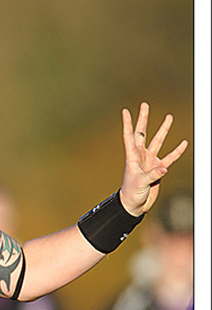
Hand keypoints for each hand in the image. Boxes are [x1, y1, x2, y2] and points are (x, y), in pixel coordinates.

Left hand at [119, 102, 187, 216]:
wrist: (135, 205)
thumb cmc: (131, 194)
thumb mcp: (140, 183)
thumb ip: (152, 174)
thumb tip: (164, 167)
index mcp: (131, 157)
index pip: (129, 136)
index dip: (127, 124)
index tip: (125, 111)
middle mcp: (140, 156)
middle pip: (142, 133)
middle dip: (143, 119)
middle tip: (145, 105)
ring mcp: (149, 161)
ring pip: (157, 141)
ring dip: (163, 130)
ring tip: (168, 117)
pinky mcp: (158, 169)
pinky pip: (170, 157)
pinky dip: (177, 151)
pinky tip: (183, 143)